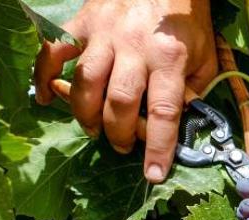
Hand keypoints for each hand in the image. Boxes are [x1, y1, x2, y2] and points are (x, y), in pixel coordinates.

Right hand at [34, 0, 216, 182]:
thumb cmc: (186, 17)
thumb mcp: (204, 53)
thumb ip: (193, 88)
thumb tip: (180, 122)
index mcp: (170, 57)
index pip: (164, 111)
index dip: (158, 147)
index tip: (153, 174)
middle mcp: (134, 47)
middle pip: (119, 102)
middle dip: (118, 134)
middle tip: (121, 146)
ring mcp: (104, 33)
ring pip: (85, 83)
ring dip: (86, 114)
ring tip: (94, 129)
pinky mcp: (82, 22)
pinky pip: (54, 51)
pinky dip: (43, 76)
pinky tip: (44, 99)